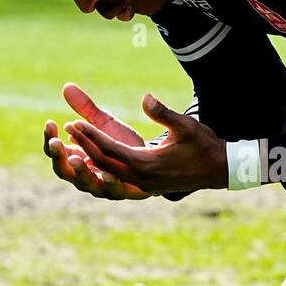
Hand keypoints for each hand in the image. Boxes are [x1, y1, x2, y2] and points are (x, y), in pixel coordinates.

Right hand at [43, 83, 150, 199]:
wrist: (152, 162)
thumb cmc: (122, 143)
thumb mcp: (103, 124)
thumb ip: (86, 108)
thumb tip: (67, 85)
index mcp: (75, 157)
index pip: (53, 151)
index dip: (49, 138)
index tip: (50, 122)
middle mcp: (83, 175)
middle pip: (62, 170)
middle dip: (58, 157)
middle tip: (56, 143)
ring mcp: (100, 186)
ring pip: (84, 183)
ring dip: (79, 171)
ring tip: (76, 159)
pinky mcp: (122, 191)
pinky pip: (113, 190)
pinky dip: (110, 184)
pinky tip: (110, 174)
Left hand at [66, 93, 228, 194]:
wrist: (219, 170)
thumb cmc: (203, 145)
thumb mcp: (186, 126)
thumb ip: (164, 113)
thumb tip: (145, 98)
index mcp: (148, 164)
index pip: (110, 149)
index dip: (90, 136)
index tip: (73, 122)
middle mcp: (142, 179)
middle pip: (104, 162)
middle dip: (84, 145)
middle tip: (67, 128)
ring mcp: (143, 186)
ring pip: (109, 171)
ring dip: (91, 156)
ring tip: (75, 140)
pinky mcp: (145, 187)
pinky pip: (117, 176)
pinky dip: (103, 165)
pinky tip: (94, 155)